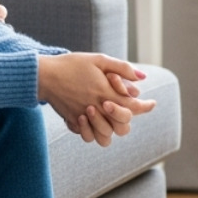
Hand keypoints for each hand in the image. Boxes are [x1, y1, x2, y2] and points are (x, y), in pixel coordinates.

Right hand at [38, 53, 154, 146]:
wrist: (44, 75)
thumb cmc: (72, 64)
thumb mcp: (98, 59)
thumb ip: (122, 68)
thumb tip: (143, 77)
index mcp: (105, 92)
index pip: (133, 107)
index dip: (145, 107)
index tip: (152, 103)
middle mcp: (97, 108)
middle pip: (122, 127)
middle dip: (127, 118)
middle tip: (128, 108)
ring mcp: (84, 117)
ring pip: (106, 137)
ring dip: (111, 129)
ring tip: (110, 116)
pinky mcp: (73, 122)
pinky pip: (88, 137)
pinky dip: (94, 133)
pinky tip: (94, 121)